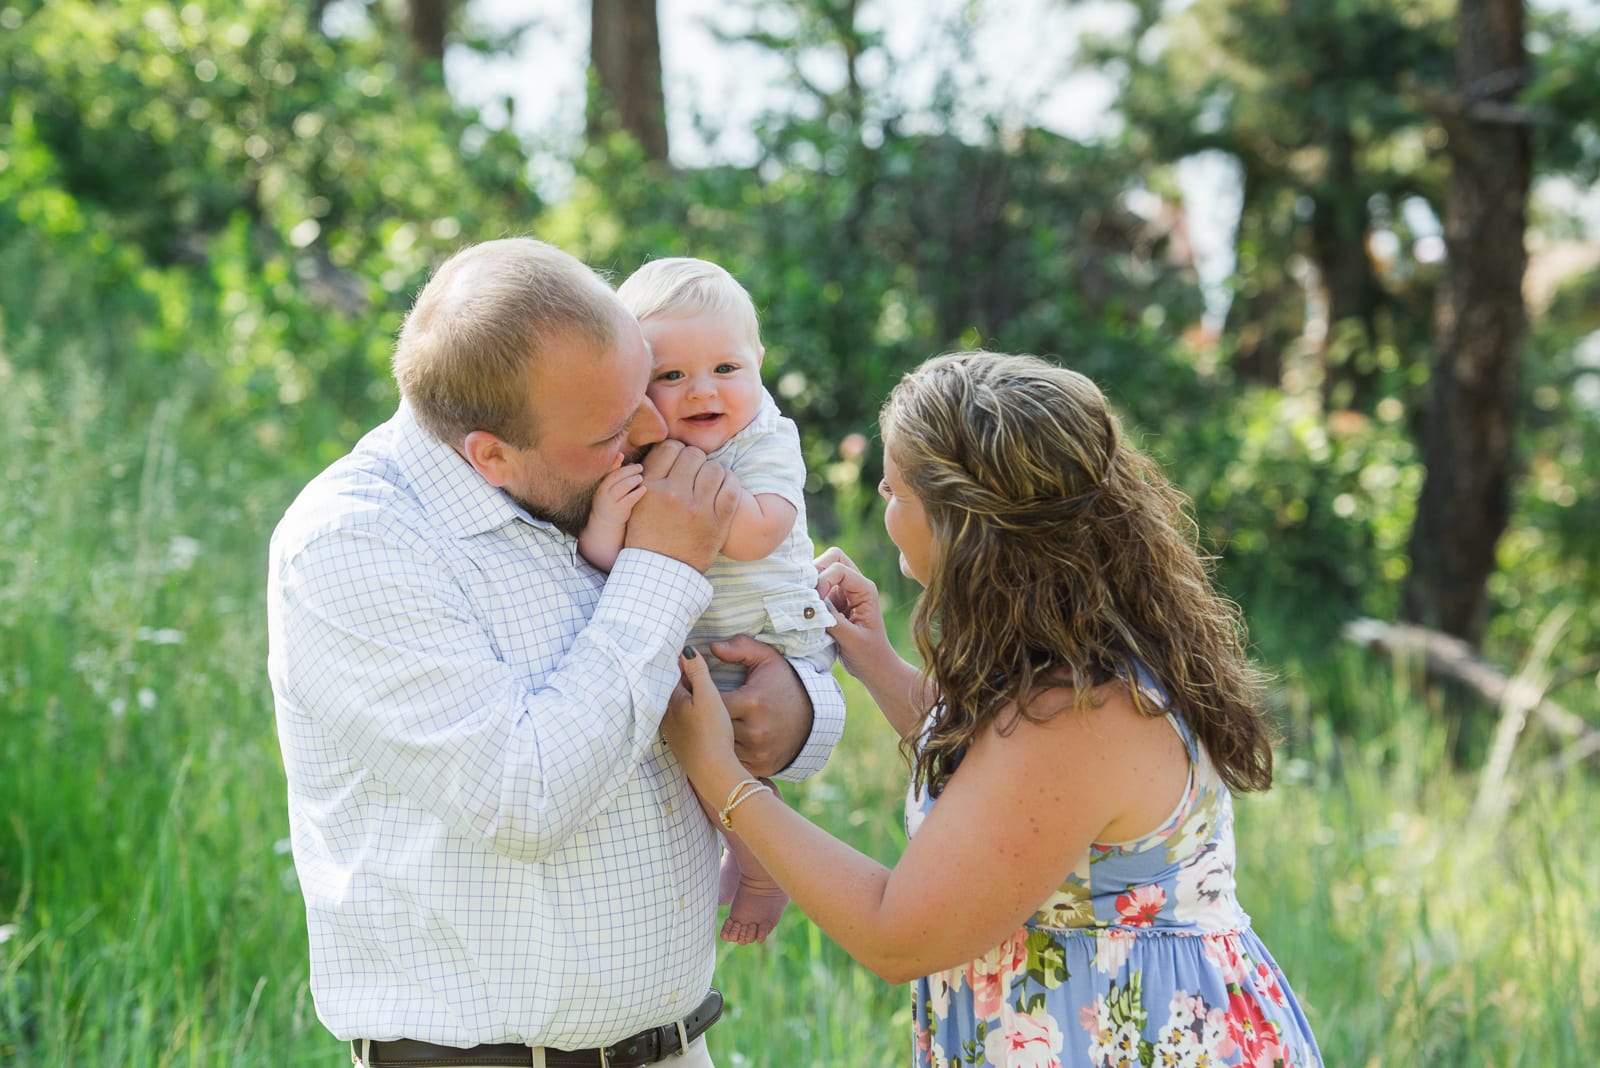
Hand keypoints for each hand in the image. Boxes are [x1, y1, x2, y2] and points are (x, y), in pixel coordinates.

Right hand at [590, 462, 644, 528]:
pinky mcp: (619, 510)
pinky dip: (636, 493)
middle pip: (615, 477)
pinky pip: (628, 500)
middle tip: (639, 467)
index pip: (608, 471)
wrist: (605, 521)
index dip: (614, 462)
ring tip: (641, 477)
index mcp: (602, 484)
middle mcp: (604, 492)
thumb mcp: (611, 487)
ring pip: (621, 487)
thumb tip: (629, 461)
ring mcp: (610, 501)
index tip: (622, 455)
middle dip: (628, 470)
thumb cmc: (612, 500)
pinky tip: (643, 489)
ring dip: (632, 480)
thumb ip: (619, 475)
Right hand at [624, 440, 740, 571]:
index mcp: (650, 488)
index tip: (678, 462)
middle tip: (694, 472)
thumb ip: (648, 477)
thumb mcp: (636, 505)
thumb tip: (668, 449)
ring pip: (714, 468)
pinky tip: (723, 488)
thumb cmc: (647, 537)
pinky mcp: (718, 521)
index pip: (670, 448)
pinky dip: (730, 483)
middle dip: (695, 460)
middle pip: (693, 455)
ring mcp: (698, 508)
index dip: (676, 451)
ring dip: (713, 472)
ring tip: (709, 481)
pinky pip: (732, 487)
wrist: (661, 574)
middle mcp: (674, 495)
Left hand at [661, 647, 743, 791]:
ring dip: (682, 694)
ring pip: (673, 704)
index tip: (685, 649)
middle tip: (689, 662)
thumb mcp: (709, 696)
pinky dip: (685, 709)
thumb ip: (697, 672)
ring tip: (694, 683)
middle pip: (670, 689)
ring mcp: (670, 731)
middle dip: (678, 677)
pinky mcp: (679, 742)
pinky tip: (696, 710)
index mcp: (670, 700)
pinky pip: (678, 718)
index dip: (680, 662)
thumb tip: (685, 650)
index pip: (671, 673)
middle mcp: (664, 715)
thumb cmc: (712, 733)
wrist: (714, 772)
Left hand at [712, 635, 813, 776]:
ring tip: (710, 726)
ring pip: (721, 746)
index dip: (702, 698)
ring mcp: (758, 751)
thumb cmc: (784, 684)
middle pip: (714, 726)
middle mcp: (754, 730)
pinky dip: (728, 753)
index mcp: (751, 702)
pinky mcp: (761, 766)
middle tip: (701, 710)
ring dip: (715, 737)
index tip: (698, 693)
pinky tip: (726, 741)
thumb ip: (740, 648)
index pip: (711, 702)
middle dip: (706, 718)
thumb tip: (712, 647)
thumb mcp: (766, 659)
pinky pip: (733, 761)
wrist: (811, 716)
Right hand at [814, 546, 895, 679]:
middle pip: (834, 557)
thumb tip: (811, 604)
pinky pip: (819, 586)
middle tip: (808, 594)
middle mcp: (856, 585)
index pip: (839, 567)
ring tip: (806, 602)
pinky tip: (807, 609)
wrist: (874, 667)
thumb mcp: (851, 639)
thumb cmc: (868, 654)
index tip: (815, 603)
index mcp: (865, 590)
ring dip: (812, 581)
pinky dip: (810, 593)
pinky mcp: (834, 601)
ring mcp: (844, 592)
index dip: (823, 580)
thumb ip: (832, 620)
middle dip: (817, 570)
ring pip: (824, 569)